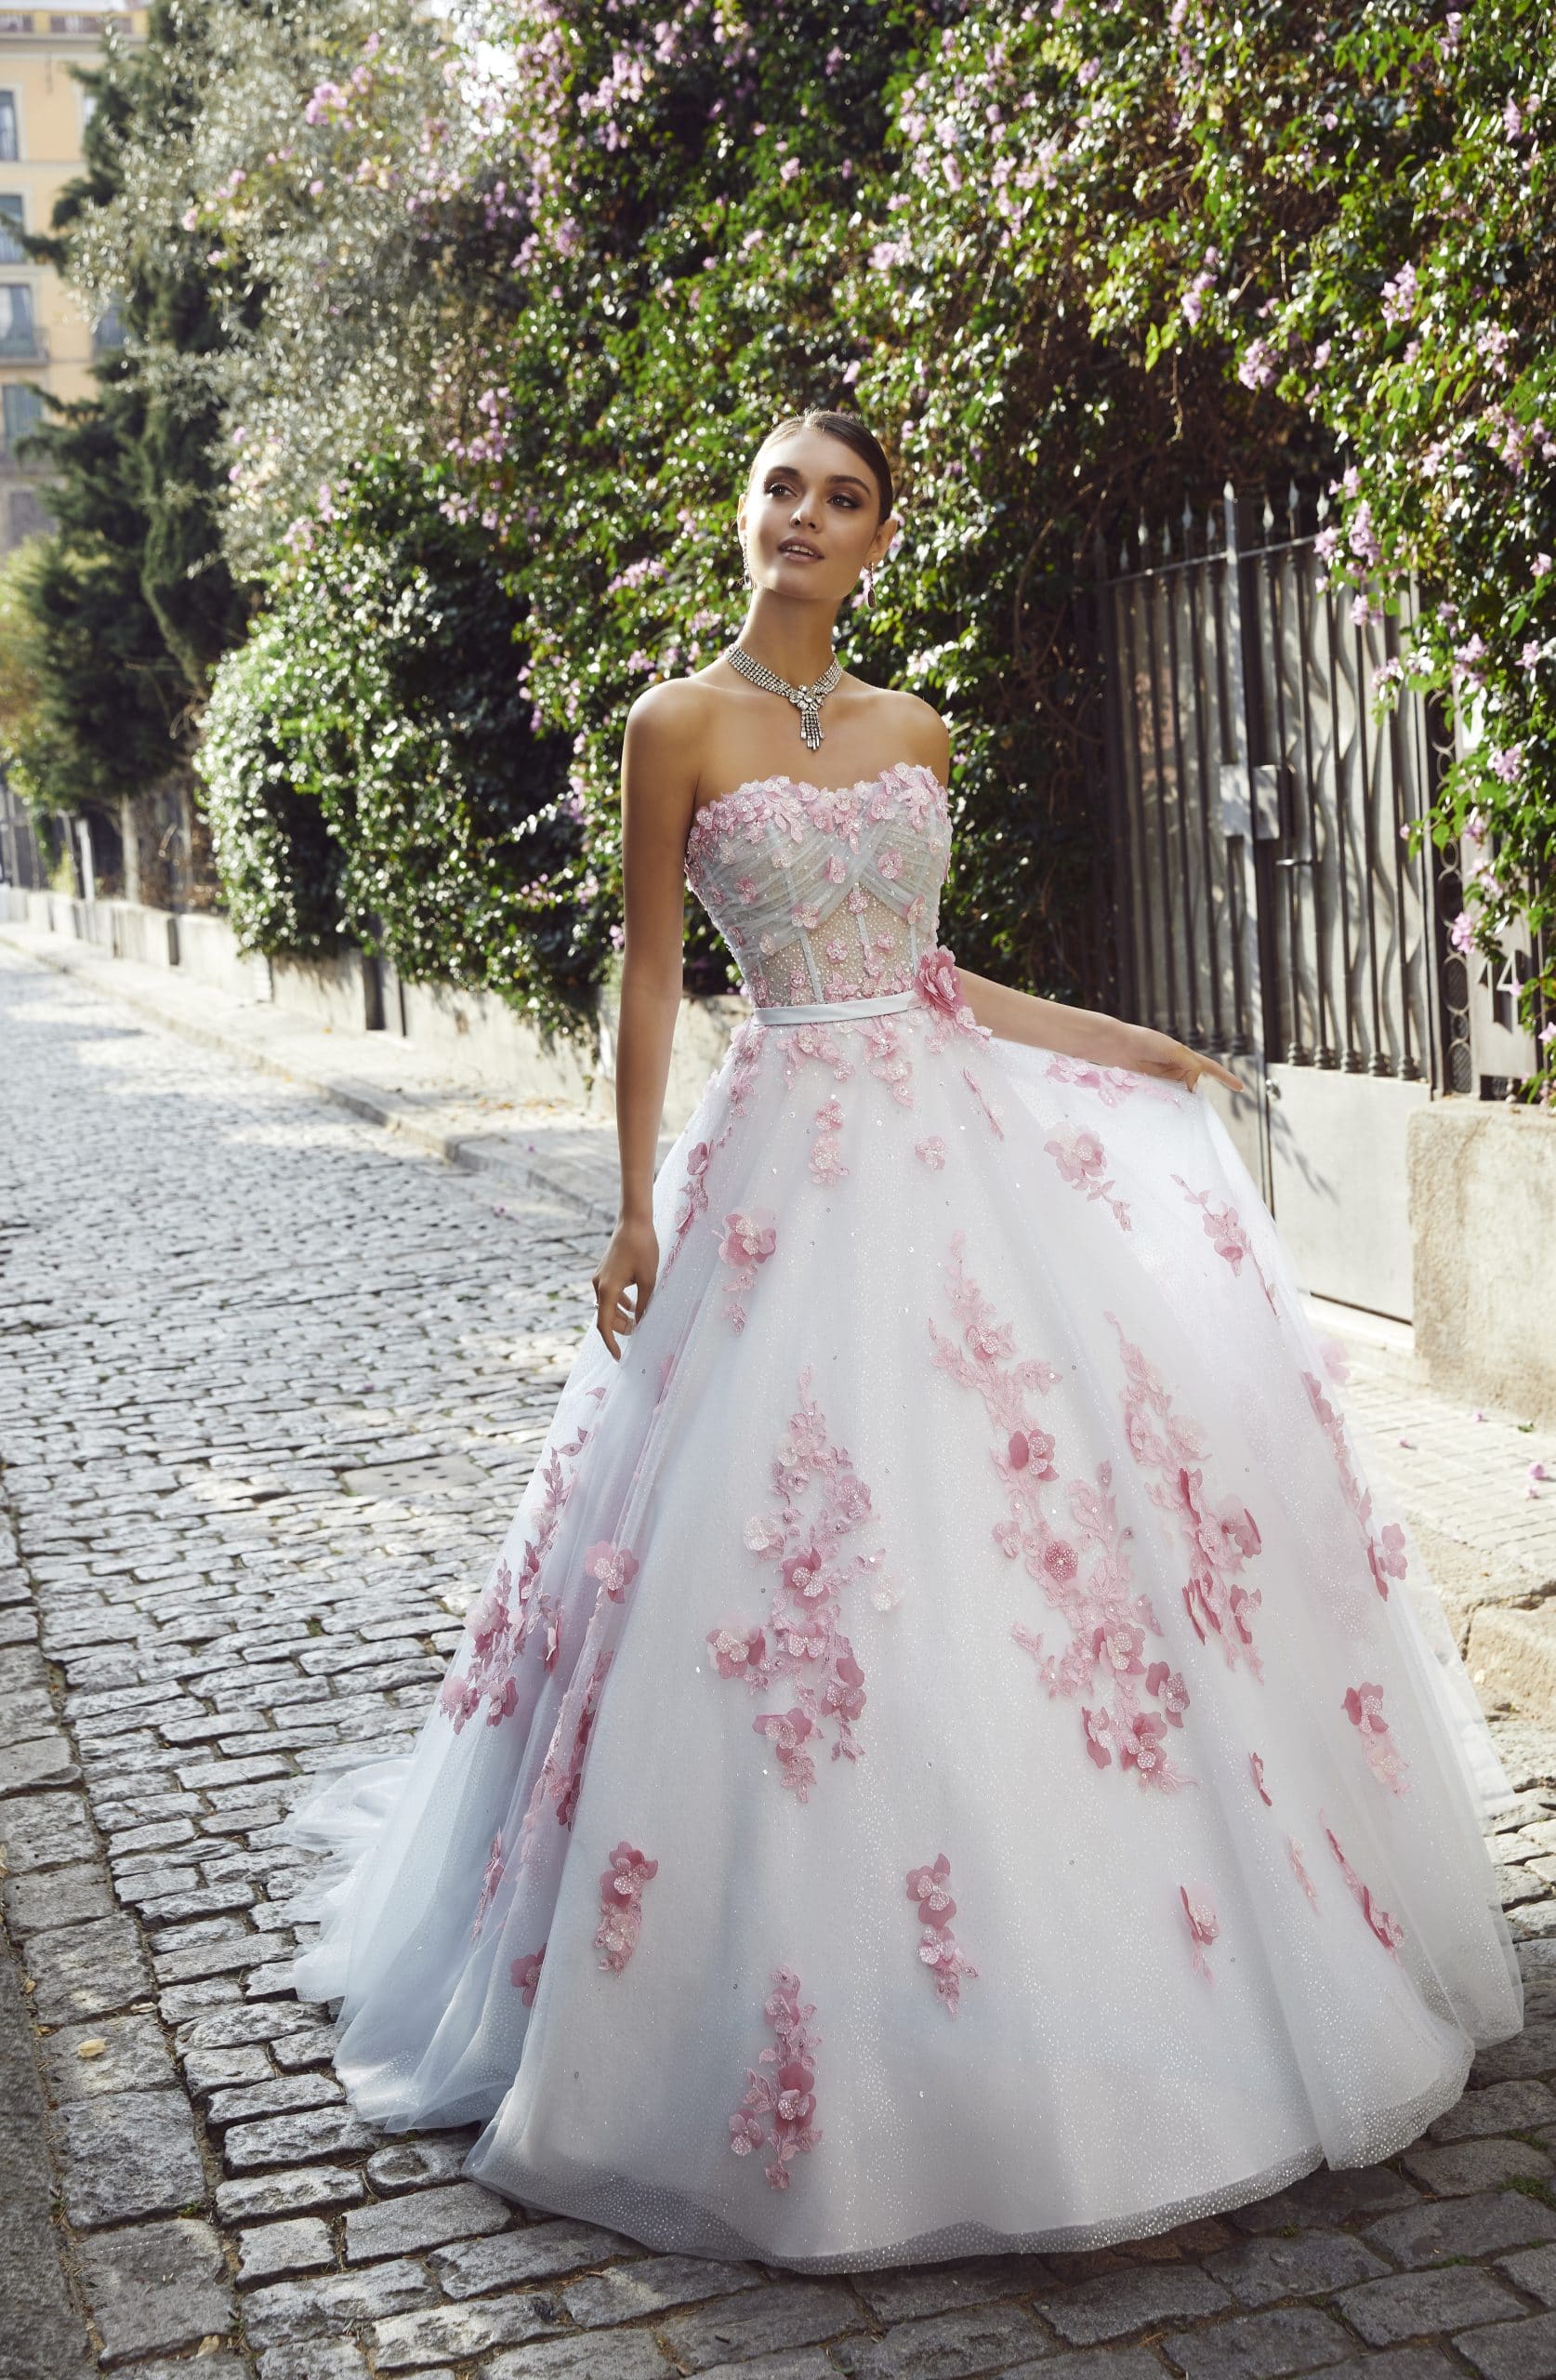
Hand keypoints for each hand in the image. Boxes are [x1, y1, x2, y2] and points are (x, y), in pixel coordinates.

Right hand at [591, 1217, 658, 1359]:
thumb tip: (641, 1322)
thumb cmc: (643, 1248)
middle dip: (619, 1328)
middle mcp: (599, 1285)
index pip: (605, 1324)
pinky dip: (619, 1303)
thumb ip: (643, 1304)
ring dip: (620, 1316)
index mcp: (607, 1289)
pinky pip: (609, 1294)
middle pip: (605, 1316)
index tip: (618, 1356)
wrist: (634, 1221)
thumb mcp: (648, 1280)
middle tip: (638, 1333)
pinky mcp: (605, 1271)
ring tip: (637, 1321)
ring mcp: (600, 1277)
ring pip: (607, 1306)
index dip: (611, 1343)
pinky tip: (633, 1305)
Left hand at [1122, 1024, 1244, 1096]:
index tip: (1240, 1088)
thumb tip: (1195, 1087)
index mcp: (1186, 1056)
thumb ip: (1189, 1066)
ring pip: (1181, 1094)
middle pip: (1195, 1085)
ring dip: (1181, 1101)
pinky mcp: (1154, 1086)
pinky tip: (1168, 1107)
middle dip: (1195, 1096)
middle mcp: (1178, 1068)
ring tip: (1176, 1102)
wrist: (1119, 1045)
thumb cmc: (1146, 1042)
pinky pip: (1167, 1097)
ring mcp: (1166, 1079)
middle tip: (1192, 1105)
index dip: (1226, 1078)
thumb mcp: (1173, 1051)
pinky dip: (1169, 1103)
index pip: (1211, 1068)